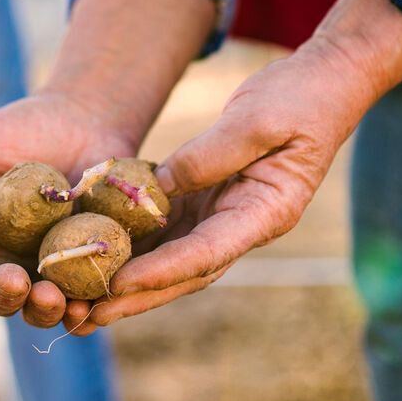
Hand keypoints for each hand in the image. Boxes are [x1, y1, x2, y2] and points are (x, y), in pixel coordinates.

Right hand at [0, 91, 138, 326]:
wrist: (84, 118)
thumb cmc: (19, 130)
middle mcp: (3, 263)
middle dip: (0, 297)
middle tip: (12, 278)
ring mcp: (45, 270)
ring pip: (35, 310)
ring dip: (39, 311)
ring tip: (50, 295)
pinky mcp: (86, 268)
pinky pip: (82, 303)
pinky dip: (80, 312)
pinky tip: (84, 304)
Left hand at [64, 39, 372, 333]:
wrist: (322, 84)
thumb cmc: (299, 98)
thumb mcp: (255, 120)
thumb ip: (209, 155)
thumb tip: (158, 188)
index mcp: (266, 213)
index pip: (207, 253)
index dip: (161, 271)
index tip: (118, 284)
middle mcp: (243, 224)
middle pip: (183, 272)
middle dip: (135, 296)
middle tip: (86, 316)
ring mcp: (222, 215)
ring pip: (170, 259)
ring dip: (127, 281)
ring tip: (79, 302)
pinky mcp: (204, 200)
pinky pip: (163, 229)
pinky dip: (131, 245)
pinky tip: (91, 254)